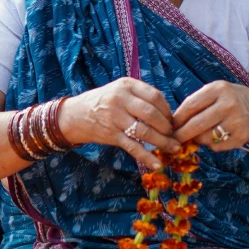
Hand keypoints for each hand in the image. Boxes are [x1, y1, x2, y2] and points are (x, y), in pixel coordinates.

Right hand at [58, 78, 180, 169]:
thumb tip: (168, 114)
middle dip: (167, 127)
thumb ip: (140, 97)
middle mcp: (120, 99)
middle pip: (152, 113)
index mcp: (126, 85)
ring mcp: (115, 118)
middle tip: (174, 135)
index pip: (155, 96)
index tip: (172, 119)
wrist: (75, 115)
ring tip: (173, 149)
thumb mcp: (120, 90)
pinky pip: (133, 147)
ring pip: (145, 131)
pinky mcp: (111, 135)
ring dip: (162, 142)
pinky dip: (147, 156)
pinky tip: (157, 164)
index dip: (167, 110)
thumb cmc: (103, 102)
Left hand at [172, 81, 248, 150]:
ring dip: (197, 139)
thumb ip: (198, 103)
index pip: (190, 105)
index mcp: (219, 89)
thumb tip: (173, 121)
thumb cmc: (232, 102)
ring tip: (200, 135)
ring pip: (204, 137)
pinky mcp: (241, 137)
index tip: (170, 125)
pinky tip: (216, 138)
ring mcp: (236, 121)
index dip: (177, 118)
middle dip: (181, 134)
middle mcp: (228, 104)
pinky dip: (211, 145)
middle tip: (173, 139)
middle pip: (195, 124)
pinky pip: (216, 146)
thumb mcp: (218, 93)